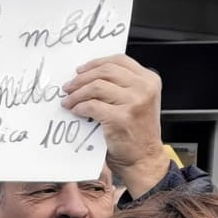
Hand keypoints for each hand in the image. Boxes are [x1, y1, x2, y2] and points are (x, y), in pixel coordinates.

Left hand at [61, 54, 168, 197]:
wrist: (144, 158)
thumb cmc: (136, 131)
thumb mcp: (138, 100)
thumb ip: (122, 85)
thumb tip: (88, 75)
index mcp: (149, 80)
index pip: (119, 60)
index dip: (95, 63)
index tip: (80, 70)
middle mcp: (144, 88)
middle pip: (105, 71)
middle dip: (82, 77)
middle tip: (68, 87)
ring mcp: (134, 102)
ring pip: (96, 86)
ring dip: (77, 93)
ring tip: (68, 100)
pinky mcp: (121, 118)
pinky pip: (92, 106)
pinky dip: (79, 107)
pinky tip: (75, 111)